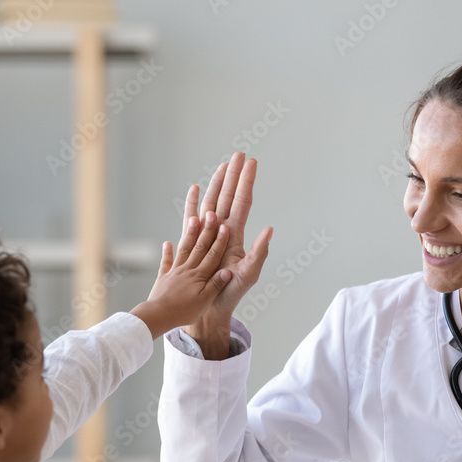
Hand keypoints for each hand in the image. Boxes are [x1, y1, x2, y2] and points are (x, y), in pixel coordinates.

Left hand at [130, 198, 232, 338]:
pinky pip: (166, 262)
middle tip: (211, 214)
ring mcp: (174, 272)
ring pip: (184, 249)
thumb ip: (216, 284)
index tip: (225, 226)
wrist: (159, 315)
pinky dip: (167, 252)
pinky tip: (167, 243)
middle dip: (207, 230)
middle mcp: (187, 269)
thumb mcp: (205, 301)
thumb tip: (229, 270)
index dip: (220, 241)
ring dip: (189, 234)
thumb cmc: (184, 311)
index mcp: (200, 275)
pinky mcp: (163, 278)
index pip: (213, 255)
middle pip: (199, 247)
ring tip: (193, 218)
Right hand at [184, 152, 272, 358]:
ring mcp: (207, 234)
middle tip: (238, 154)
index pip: (242, 202)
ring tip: (222, 165)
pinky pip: (191, 218)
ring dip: (217, 183)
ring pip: (212, 202)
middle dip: (233, 175)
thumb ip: (259, 252)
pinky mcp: (193, 242)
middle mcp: (222, 231)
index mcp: (235, 235)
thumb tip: (270, 229)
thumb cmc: (230, 292)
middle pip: (228, 196)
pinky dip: (192, 202)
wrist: (210, 307)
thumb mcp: (249, 273)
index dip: (246, 182)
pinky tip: (195, 188)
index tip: (251, 162)